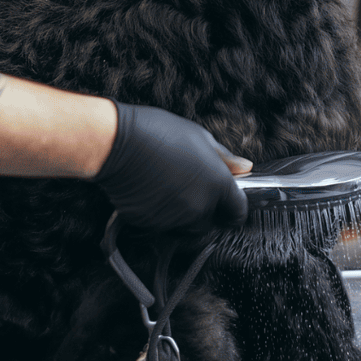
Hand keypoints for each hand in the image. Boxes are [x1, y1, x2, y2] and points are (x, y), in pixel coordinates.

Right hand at [93, 101, 251, 234]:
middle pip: (211, 224)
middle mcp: (198, 207)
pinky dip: (159, 215)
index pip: (238, 213)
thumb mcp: (198, 136)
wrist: (116, 142)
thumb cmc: (157, 132)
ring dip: (182, 216)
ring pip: (185, 228)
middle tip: (193, 190)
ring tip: (169, 188)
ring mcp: (174, 219)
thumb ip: (224, 158)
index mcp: (217, 185)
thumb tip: (244, 167)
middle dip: (206, 213)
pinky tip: (152, 192)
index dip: (234, 208)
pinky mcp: (150, 225)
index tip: (227, 203)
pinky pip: (161, 226)